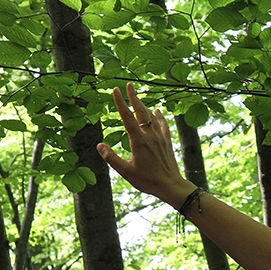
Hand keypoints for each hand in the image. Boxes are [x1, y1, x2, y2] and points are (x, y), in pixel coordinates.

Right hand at [96, 83, 196, 206]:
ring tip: (138, 96)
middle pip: (140, 111)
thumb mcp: (126, 171)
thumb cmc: (147, 180)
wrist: (170, 185)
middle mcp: (149, 135)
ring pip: (151, 116)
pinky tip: (158, 110)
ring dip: (144, 105)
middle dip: (134, 96)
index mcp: (138, 140)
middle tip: (129, 84)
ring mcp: (160, 137)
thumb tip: (99, 146)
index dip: (120, 102)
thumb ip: (111, 158)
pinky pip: (163, 124)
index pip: (127, 117)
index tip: (115, 90)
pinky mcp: (167, 142)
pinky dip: (159, 116)